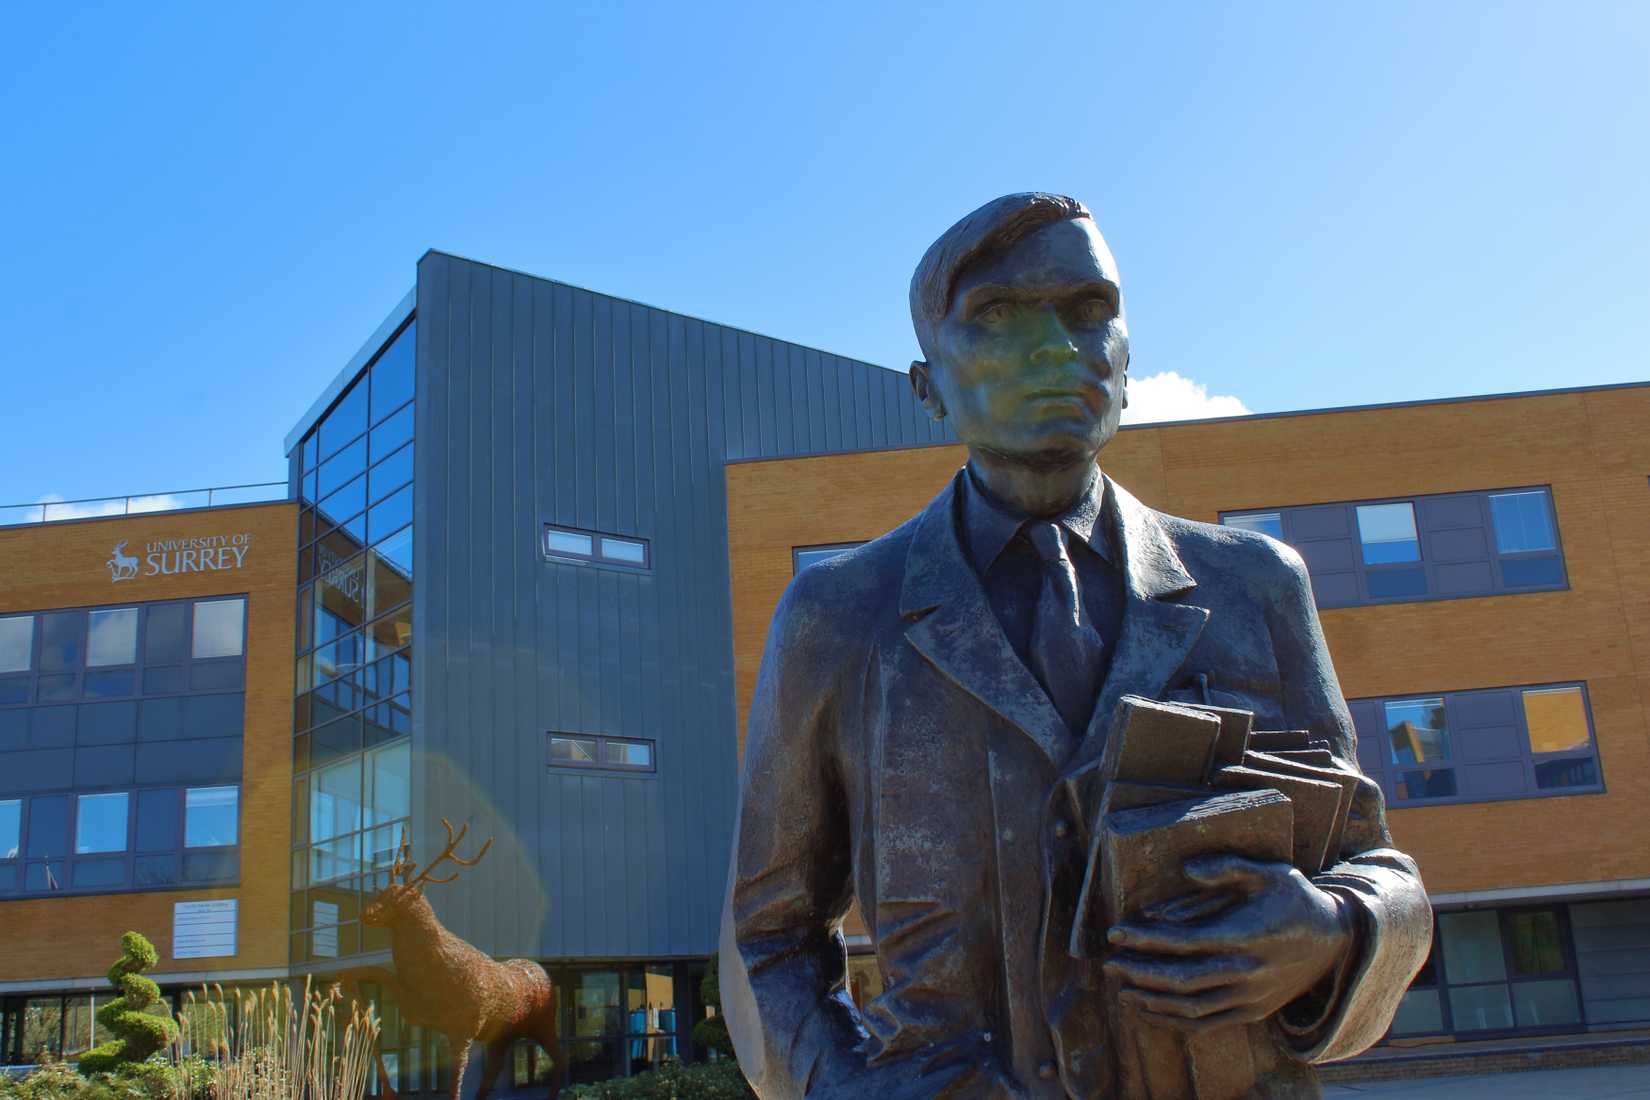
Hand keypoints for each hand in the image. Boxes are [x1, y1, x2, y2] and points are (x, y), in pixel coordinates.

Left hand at [1102, 854, 1352, 1034]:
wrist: (1338, 941)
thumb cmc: (1296, 898)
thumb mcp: (1269, 871)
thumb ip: (1226, 867)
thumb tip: (1186, 869)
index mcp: (1245, 934)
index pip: (1184, 941)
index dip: (1145, 939)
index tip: (1116, 932)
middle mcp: (1246, 970)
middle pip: (1180, 979)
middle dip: (1139, 972)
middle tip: (1108, 963)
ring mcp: (1250, 996)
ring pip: (1191, 1007)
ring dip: (1151, 1001)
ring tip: (1122, 990)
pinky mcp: (1254, 1011)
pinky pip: (1207, 1024)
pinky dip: (1174, 1021)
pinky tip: (1150, 1011)